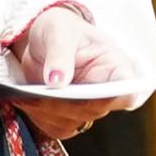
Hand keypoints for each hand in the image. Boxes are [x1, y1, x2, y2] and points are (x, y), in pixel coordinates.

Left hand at [9, 5, 128, 141]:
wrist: (42, 41)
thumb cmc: (59, 29)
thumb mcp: (58, 31)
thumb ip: (60, 53)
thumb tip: (57, 80)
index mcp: (117, 67)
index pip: (129, 91)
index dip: (116, 97)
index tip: (91, 93)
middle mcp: (107, 92)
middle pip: (95, 109)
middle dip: (65, 103)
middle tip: (40, 92)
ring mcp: (88, 107)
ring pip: (73, 122)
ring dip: (47, 111)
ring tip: (27, 94)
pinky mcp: (67, 117)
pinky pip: (55, 126)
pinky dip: (38, 115)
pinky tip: (26, 99)